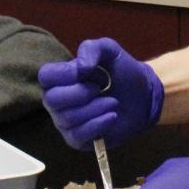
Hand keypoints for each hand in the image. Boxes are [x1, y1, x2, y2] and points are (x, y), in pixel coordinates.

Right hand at [37, 37, 163, 148]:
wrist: (143, 97)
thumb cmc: (122, 72)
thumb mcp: (110, 51)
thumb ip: (92, 48)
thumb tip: (80, 66)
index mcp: (60, 78)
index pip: (45, 76)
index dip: (64, 74)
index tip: (85, 72)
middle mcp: (57, 101)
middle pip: (52, 100)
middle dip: (80, 93)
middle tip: (100, 88)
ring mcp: (65, 122)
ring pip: (68, 118)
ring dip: (95, 108)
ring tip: (113, 102)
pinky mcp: (77, 140)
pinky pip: (78, 135)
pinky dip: (98, 124)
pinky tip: (112, 117)